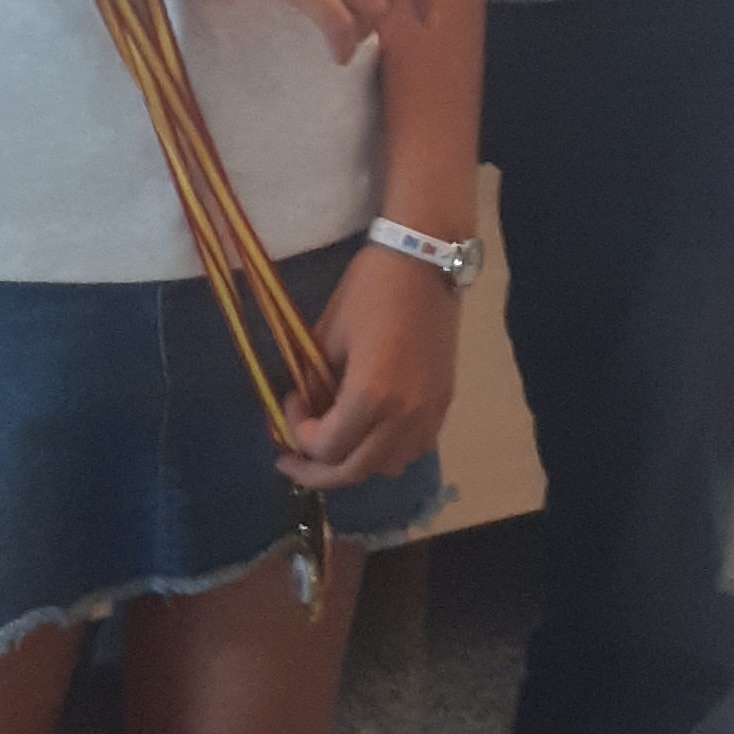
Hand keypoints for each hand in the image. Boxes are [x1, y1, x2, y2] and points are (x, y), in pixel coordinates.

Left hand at [278, 244, 459, 493]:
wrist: (426, 262)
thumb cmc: (370, 290)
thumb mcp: (328, 334)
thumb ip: (314, 383)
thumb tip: (304, 411)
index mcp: (372, 395)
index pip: (327, 448)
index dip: (298, 434)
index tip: (291, 401)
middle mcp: (405, 416)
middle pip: (354, 472)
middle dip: (316, 471)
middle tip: (290, 460)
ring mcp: (429, 414)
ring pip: (386, 468)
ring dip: (354, 464)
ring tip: (332, 445)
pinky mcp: (443, 405)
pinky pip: (413, 450)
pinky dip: (385, 452)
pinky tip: (368, 433)